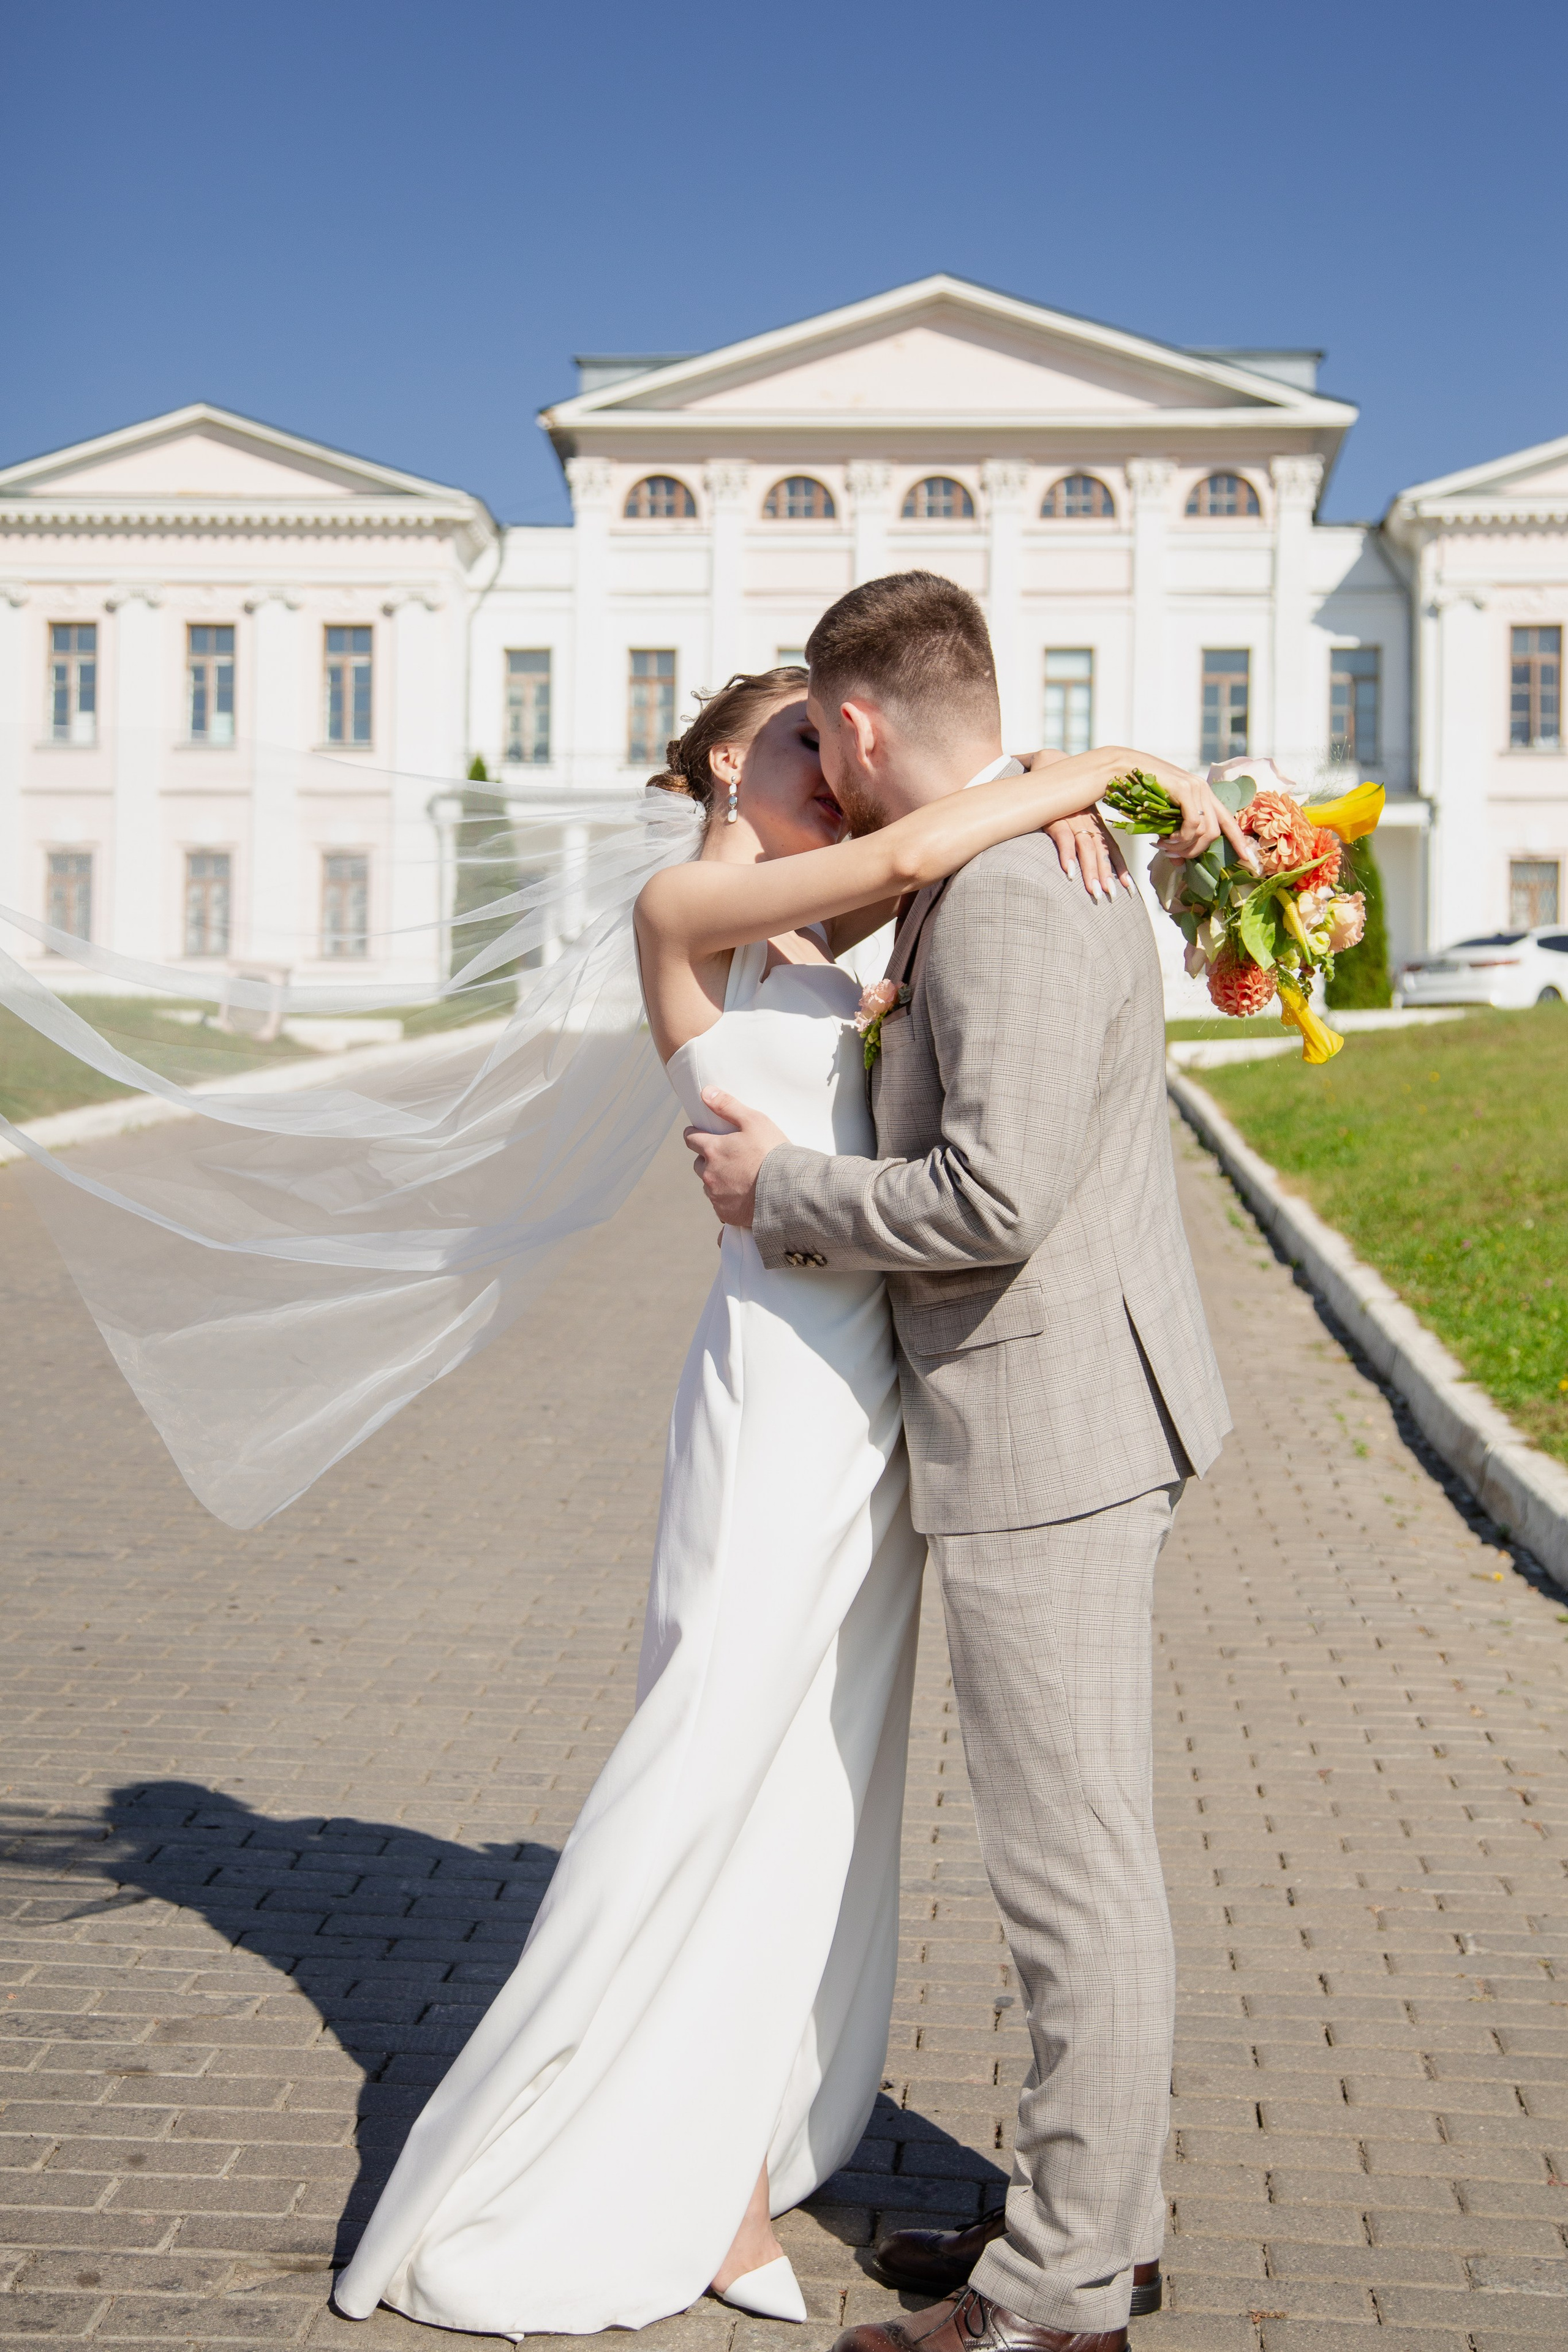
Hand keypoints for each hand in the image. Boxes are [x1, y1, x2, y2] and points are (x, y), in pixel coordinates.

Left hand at [683, 1089, 788, 1228]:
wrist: (787, 1192)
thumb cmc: (772, 1153)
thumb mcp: (754, 1121)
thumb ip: (728, 1106)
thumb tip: (706, 1092)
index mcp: (712, 1150)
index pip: (691, 1139)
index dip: (695, 1134)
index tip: (698, 1134)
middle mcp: (709, 1174)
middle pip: (699, 1164)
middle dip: (708, 1159)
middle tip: (727, 1157)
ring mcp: (716, 1196)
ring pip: (709, 1185)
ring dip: (717, 1180)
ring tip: (738, 1177)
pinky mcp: (725, 1213)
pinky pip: (720, 1205)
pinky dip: (727, 1199)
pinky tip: (743, 1196)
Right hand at [1045, 810, 1132, 898]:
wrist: (1047, 777)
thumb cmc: (1063, 802)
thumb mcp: (1080, 816)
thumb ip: (1087, 834)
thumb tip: (1093, 858)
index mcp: (1096, 825)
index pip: (1112, 849)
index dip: (1120, 868)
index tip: (1128, 888)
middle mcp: (1088, 824)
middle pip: (1101, 852)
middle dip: (1107, 875)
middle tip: (1111, 896)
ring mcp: (1073, 822)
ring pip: (1086, 849)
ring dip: (1091, 871)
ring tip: (1094, 890)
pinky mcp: (1056, 820)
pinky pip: (1063, 839)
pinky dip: (1067, 855)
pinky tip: (1069, 871)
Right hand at [1134, 755, 1260, 870]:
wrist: (1122, 770)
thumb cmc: (1139, 793)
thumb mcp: (1161, 820)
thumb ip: (1174, 839)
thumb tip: (1179, 863)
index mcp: (1203, 795)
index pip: (1229, 821)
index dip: (1239, 841)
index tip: (1248, 859)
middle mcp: (1204, 790)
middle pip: (1215, 833)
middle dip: (1196, 851)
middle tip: (1174, 855)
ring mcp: (1196, 788)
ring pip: (1204, 831)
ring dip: (1184, 846)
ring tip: (1165, 847)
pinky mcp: (1185, 789)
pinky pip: (1193, 824)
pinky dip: (1181, 837)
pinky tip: (1166, 839)